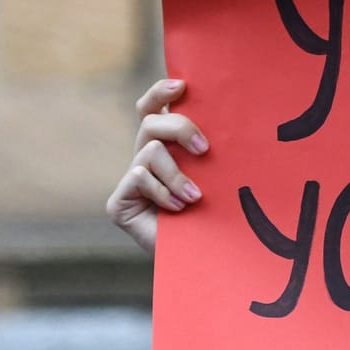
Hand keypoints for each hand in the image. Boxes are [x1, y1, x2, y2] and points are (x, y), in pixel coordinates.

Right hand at [106, 78, 208, 256]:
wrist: (204, 263)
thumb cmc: (216, 219)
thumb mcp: (217, 179)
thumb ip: (209, 153)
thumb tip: (230, 116)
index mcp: (167, 149)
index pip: (154, 109)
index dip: (161, 93)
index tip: (182, 85)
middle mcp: (145, 160)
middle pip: (150, 122)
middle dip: (180, 129)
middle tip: (206, 149)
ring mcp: (130, 181)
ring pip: (149, 150)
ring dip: (177, 173)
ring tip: (195, 196)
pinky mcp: (119, 203)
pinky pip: (139, 176)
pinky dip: (163, 191)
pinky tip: (178, 209)